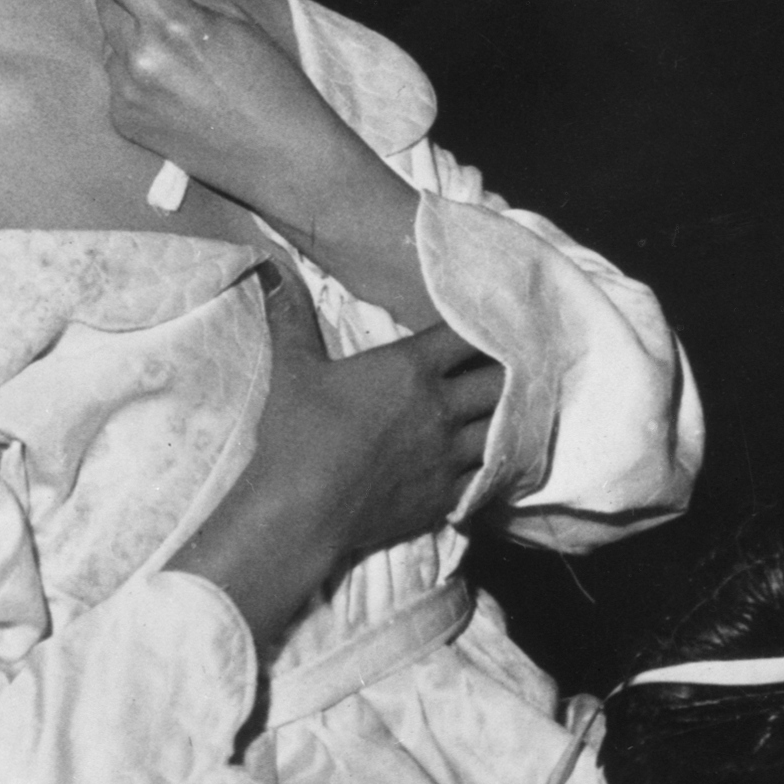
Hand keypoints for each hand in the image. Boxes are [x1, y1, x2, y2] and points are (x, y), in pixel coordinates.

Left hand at [49, 0, 435, 319]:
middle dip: (129, 2)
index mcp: (172, 23)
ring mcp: (126, 92)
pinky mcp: (122, 120)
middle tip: (174, 22)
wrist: (282, 158)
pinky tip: (176, 95)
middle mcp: (140, 57)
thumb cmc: (270, 82)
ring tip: (185, 69)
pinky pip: (116, 78)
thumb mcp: (234, 18)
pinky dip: (135, 77)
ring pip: (111, 43)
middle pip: (107, 5)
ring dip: (133, 41)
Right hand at [168, 267, 504, 648]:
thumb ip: (291, 316)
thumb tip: (271, 269)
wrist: (303, 514)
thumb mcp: (293, 369)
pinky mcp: (448, 495)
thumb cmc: (298, 436)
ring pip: (506, 428)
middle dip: (510, 370)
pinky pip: (493, 474)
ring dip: (510, 416)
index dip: (484, 325)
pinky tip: (496, 457)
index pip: (466, 335)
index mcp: (408, 368)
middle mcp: (439, 408)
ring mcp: (449, 455)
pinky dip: (498, 461)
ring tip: (511, 408)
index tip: (490, 321)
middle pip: (501, 380)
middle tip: (510, 364)